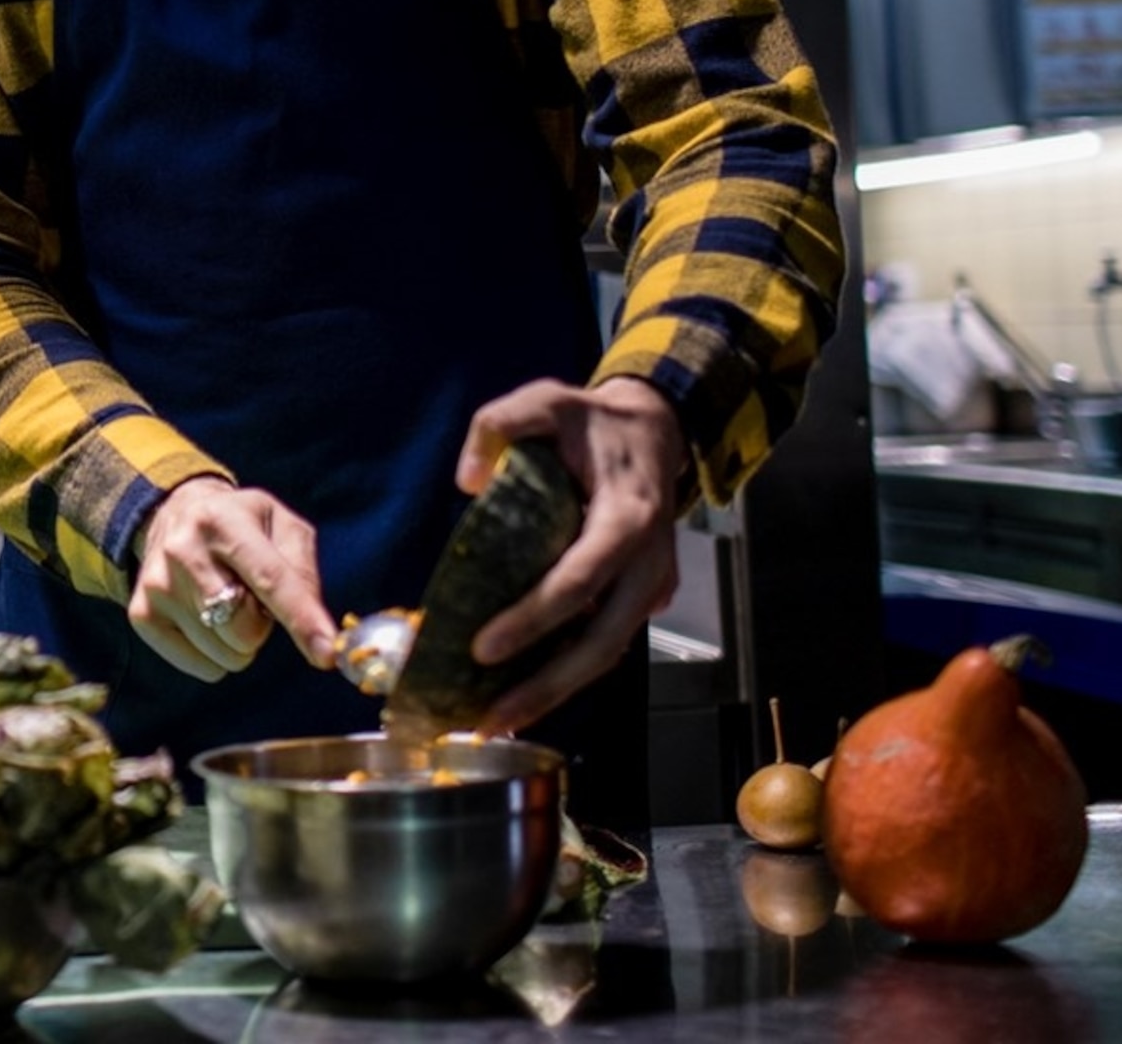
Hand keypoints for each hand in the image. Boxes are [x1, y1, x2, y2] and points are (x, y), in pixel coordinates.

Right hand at [125, 477, 334, 679]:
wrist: (172, 512)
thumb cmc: (242, 525)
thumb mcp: (282, 526)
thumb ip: (303, 572)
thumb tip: (317, 631)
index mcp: (225, 521)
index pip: (270, 580)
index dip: (302, 619)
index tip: (327, 654)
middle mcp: (183, 550)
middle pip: (245, 629)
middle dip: (261, 623)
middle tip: (251, 597)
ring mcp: (158, 585)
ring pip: (225, 654)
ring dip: (239, 640)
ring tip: (225, 601)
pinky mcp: (142, 615)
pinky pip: (202, 667)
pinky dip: (216, 655)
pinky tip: (205, 619)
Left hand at [454, 377, 684, 732]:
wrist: (654, 431)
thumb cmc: (591, 422)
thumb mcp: (545, 400)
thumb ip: (500, 425)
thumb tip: (468, 482)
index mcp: (629, 517)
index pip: (580, 579)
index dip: (534, 618)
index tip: (482, 647)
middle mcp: (648, 564)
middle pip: (604, 643)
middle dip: (546, 685)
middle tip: (488, 716)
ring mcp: (651, 586)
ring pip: (608, 654)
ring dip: (555, 692)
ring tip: (497, 721)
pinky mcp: (641, 598)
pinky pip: (606, 643)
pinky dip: (567, 673)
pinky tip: (522, 692)